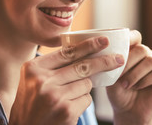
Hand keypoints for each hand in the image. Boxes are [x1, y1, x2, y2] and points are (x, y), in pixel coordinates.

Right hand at [9, 37, 124, 124]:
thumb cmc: (31, 102)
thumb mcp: (33, 79)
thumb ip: (52, 65)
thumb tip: (82, 49)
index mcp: (34, 68)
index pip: (67, 52)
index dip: (88, 45)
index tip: (104, 41)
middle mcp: (43, 80)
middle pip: (82, 66)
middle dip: (104, 62)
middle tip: (119, 58)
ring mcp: (55, 96)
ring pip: (86, 84)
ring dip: (85, 88)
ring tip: (69, 96)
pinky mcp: (66, 111)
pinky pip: (86, 99)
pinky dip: (82, 102)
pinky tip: (70, 107)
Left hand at [106, 30, 151, 124]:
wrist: (127, 111)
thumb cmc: (117, 92)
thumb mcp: (110, 76)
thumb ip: (112, 64)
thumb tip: (114, 54)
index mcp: (134, 52)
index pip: (135, 37)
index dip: (130, 38)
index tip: (120, 44)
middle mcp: (147, 56)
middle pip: (142, 49)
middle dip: (129, 63)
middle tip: (119, 77)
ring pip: (151, 60)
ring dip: (136, 74)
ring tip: (126, 85)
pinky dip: (146, 80)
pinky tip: (138, 87)